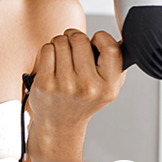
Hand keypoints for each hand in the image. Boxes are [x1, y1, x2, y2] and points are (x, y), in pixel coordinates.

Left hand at [25, 28, 125, 161]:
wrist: (60, 123)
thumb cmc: (84, 100)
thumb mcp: (108, 87)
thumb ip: (115, 64)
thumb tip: (111, 39)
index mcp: (108, 86)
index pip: (111, 49)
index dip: (101, 38)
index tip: (95, 41)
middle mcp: (88, 87)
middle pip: (79, 39)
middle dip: (75, 38)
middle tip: (74, 48)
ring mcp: (65, 85)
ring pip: (60, 41)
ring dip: (60, 44)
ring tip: (63, 58)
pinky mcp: (46, 83)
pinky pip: (47, 49)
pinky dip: (49, 51)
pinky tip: (53, 63)